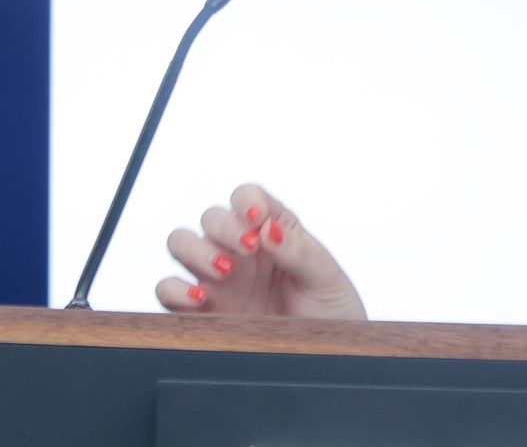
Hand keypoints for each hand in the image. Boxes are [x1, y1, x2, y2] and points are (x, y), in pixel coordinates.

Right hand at [156, 183, 366, 319]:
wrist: (324, 356)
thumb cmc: (331, 311)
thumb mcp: (326, 277)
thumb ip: (300, 251)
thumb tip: (269, 229)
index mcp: (273, 233)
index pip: (247, 197)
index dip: (247, 199)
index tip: (258, 217)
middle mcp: (241, 251)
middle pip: (211, 217)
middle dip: (224, 226)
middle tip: (247, 248)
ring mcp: (218, 280)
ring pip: (182, 244)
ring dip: (196, 250)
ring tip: (225, 270)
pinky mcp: (200, 312)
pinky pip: (169, 290)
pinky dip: (175, 289)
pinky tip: (201, 299)